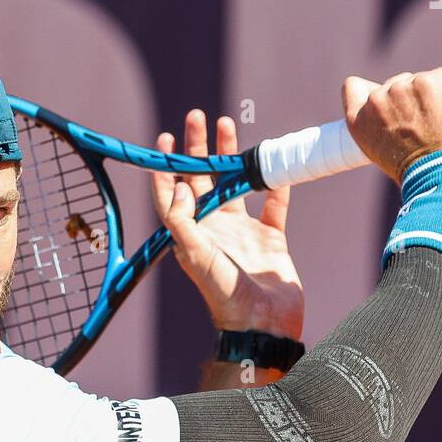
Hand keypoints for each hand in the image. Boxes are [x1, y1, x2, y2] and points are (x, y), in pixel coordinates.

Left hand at [151, 110, 302, 337]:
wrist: (264, 325)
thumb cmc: (225, 295)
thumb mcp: (197, 256)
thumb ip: (184, 221)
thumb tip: (180, 186)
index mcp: (192, 234)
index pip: (173, 194)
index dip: (166, 168)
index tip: (166, 139)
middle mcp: (214, 229)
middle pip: (203, 179)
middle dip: (198, 148)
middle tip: (197, 117)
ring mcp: (243, 233)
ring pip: (236, 185)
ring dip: (232, 156)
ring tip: (228, 124)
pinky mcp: (271, 239)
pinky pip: (273, 205)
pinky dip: (275, 186)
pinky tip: (275, 165)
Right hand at [343, 67, 441, 185]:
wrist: (441, 173)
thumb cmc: (416, 172)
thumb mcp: (383, 153)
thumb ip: (381, 126)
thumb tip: (397, 111)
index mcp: (358, 121)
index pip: (353, 87)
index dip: (369, 91)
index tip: (386, 103)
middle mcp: (375, 102)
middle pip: (395, 84)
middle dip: (410, 98)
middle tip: (424, 125)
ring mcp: (401, 89)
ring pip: (419, 80)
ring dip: (431, 95)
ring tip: (440, 123)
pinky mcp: (427, 82)